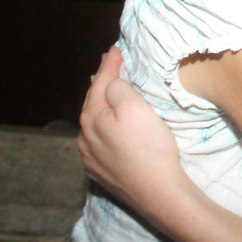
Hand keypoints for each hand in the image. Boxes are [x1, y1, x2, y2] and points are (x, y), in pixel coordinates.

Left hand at [77, 47, 184, 211]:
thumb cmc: (149, 146)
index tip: (115, 49)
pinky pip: (97, 143)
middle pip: (91, 103)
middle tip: (108, 66)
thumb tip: (110, 84)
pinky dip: (101, 128)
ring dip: (99, 106)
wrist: (158, 192)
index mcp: (91, 117)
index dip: (109, 64)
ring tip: (105, 93)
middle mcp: (84, 137)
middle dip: (100, 83)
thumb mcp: (135, 107)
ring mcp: (91, 158)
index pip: (100, 83)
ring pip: (92, 124)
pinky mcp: (101, 173)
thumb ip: (118, 89)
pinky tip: (107, 129)